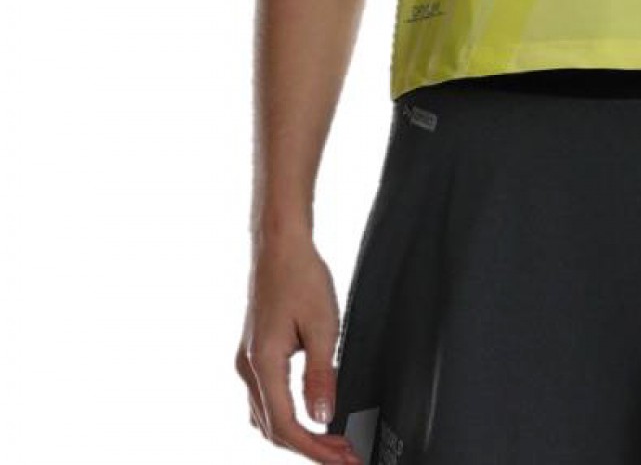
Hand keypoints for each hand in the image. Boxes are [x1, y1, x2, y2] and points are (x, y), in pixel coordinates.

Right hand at [235, 230, 362, 463]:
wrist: (280, 246)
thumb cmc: (301, 276)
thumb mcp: (324, 325)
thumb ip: (322, 373)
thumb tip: (322, 415)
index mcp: (262, 364)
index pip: (285, 427)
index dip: (314, 449)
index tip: (341, 459)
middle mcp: (248, 368)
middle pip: (272, 429)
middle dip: (308, 447)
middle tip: (343, 454)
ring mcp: (247, 361)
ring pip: (265, 417)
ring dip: (296, 435)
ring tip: (331, 441)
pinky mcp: (254, 353)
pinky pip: (265, 399)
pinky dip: (286, 416)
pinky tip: (309, 415)